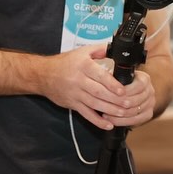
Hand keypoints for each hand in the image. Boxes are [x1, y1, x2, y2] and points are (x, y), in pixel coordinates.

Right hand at [38, 44, 154, 129]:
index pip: (99, 76)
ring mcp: (75, 94)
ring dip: (109, 110)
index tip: (123, 91)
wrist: (43, 75)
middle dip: (115, 99)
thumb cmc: (65, 62)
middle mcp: (78, 81)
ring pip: (94, 104)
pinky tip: (107, 125)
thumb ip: (100, 49)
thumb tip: (116, 48)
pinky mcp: (72, 104)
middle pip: (98, 92)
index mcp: (83, 66)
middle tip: (129, 104)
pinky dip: (96, 121)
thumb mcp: (83, 51)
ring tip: (122, 114)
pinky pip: (85, 114)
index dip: (112, 84)